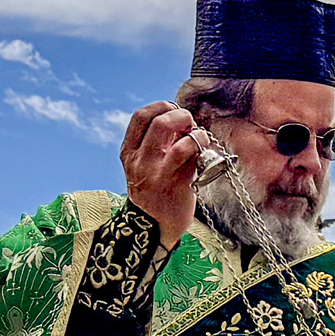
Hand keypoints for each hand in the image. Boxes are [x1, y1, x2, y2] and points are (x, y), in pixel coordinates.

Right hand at [122, 101, 206, 242]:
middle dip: (180, 115)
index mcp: (128, 153)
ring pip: (176, 136)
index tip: (172, 110)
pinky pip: (190, 153)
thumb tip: (181, 120)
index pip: (140, 117)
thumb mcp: (143, 167)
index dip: (159, 107)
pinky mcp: (176, 182)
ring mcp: (157, 172)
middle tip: (190, 123)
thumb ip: (156, 144)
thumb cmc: (154, 194)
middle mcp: (139, 161)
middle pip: (159, 122)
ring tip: (199, 137)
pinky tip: (205, 151)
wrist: (153, 228)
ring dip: (194, 130)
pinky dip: (201, 144)